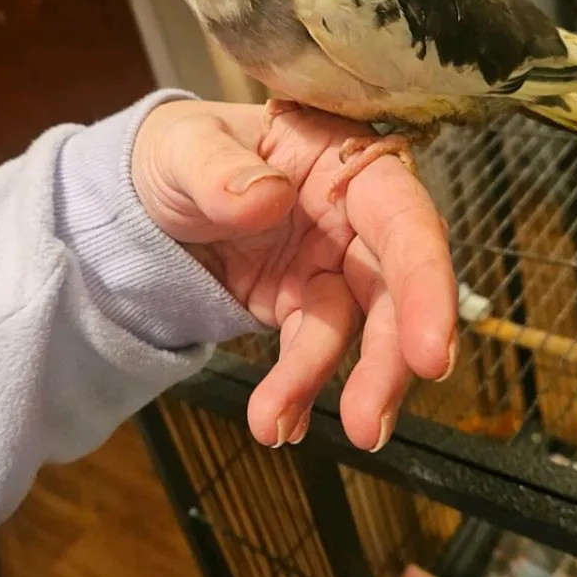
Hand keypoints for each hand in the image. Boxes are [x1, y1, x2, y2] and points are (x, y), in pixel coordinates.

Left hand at [132, 99, 456, 451]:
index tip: (429, 351)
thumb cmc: (178, 153)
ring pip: (358, 329)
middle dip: (388, 358)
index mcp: (341, 163)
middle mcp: (352, 216)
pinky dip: (297, 389)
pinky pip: (311, 351)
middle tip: (370, 424)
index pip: (401, 216)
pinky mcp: (304, 306)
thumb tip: (265, 197)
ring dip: (335, 386)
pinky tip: (277, 422)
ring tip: (277, 428)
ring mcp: (331, 266)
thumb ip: (217, 168)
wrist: (147, 198)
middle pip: (394, 286)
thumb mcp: (182, 148)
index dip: (425, 280)